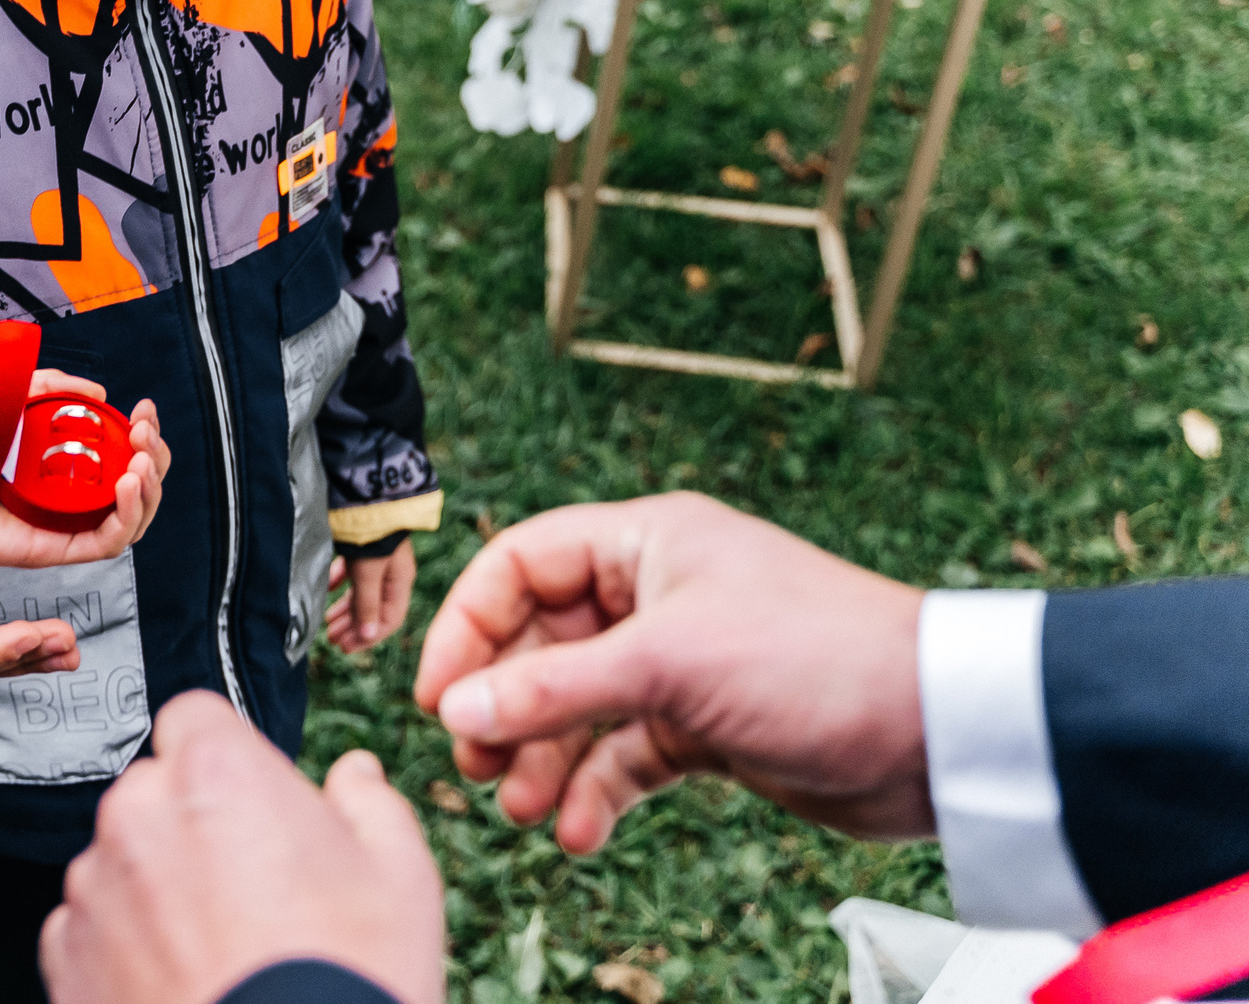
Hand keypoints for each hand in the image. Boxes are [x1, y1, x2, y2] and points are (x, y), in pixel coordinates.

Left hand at [0, 369, 166, 571]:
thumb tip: (96, 390)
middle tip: (146, 431)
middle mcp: (58, 500)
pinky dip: (126, 516)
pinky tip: (127, 482)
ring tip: (140, 458)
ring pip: (127, 520)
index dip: (141, 439)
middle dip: (154, 459)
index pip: (116, 462)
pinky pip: (102, 543)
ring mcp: (53, 526)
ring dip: (149, 488)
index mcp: (51, 467)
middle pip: (133, 492)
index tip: (142, 410)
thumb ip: (41, 386)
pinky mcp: (43, 549)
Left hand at [42, 692, 445, 1003]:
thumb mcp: (400, 879)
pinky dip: (124, 951)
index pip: (195, 720)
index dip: (228, 757)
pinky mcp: (66, 957)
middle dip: (194, 825)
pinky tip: (183, 983)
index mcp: (214, 773)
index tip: (253, 799)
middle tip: (254, 890)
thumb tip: (355, 777)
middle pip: (156, 793)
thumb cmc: (342, 983)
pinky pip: (92, 931)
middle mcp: (137, 816)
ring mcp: (94, 889)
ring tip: (221, 950)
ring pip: (122, 863)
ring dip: (157, 889)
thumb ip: (369, 805)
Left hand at [326, 540, 417, 652]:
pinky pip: (351, 572)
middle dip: (352, 626)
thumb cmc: (371, 532)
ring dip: (344, 609)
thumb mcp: (368, 572)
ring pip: (361, 592)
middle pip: (373, 609)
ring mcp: (376, 559)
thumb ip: (367, 603)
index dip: (367, 637)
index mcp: (399, 582)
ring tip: (327, 623)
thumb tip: (368, 635)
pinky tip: (327, 588)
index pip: (389, 620)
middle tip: (332, 640)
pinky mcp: (361, 546)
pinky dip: (339, 583)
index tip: (346, 647)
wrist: (365, 491)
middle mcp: (390, 573)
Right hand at [412, 492, 928, 854]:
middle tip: (476, 764)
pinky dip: (599, 791)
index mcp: (646, 542)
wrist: (936, 732)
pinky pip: (627, 755)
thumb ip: (552, 689)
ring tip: (523, 811)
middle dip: (505, 708)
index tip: (438, 694)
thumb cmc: (812, 659)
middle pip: (542, 645)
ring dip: (545, 760)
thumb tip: (456, 709)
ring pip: (581, 708)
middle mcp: (658, 594)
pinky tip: (581, 832)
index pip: (521, 566)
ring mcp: (683, 663)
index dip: (470, 626)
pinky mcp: (709, 725)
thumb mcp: (667, 666)